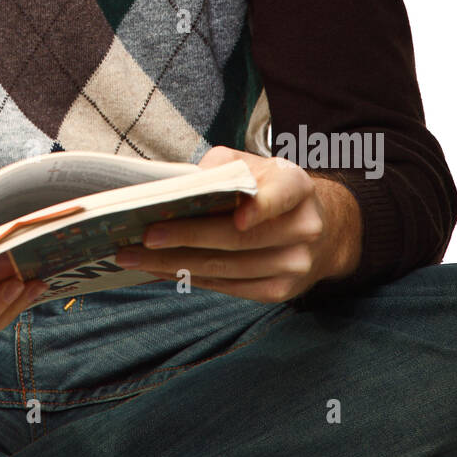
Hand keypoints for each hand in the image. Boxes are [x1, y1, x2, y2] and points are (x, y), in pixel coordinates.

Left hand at [114, 146, 362, 302]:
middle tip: (145, 236)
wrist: (321, 230)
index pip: (281, 195)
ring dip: (176, 264)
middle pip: (240, 239)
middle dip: (188, 238)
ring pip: (227, 268)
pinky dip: (191, 278)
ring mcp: (294, 265)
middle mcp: (304, 228)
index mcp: (298, 188)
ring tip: (135, 257)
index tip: (239, 218)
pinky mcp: (280, 291)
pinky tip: (159, 270)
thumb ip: (224, 166)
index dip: (261, 208)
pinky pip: (229, 287)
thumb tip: (182, 186)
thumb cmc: (272, 189)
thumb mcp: (256, 165)